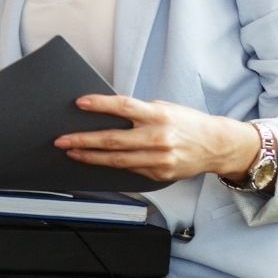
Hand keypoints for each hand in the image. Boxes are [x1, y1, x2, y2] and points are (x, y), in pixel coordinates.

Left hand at [52, 95, 260, 182]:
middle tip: (62, 139)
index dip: (100, 104)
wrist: (216, 146)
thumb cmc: (187, 123)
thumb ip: (139, 112)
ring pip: (116, 160)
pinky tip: (95, 162)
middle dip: (83, 140)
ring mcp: (159, 159)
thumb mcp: (165, 108)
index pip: (124, 107)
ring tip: (72, 152)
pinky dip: (110, 166)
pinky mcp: (159, 174)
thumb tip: (107, 112)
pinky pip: (129, 170)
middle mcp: (158, 138)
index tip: (80, 103)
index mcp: (159, 115)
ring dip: (90, 157)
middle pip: (113, 139)